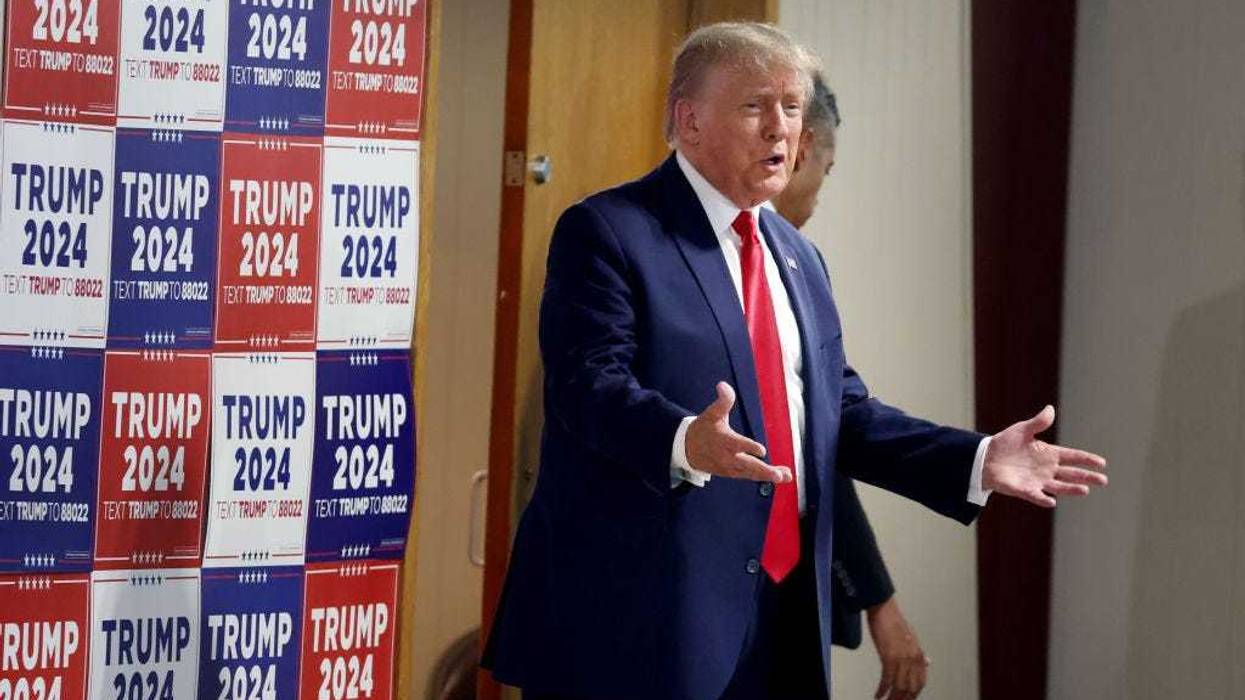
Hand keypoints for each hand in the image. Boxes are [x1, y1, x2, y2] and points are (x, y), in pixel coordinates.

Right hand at [684, 382, 791, 482]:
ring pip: (751, 473)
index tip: (761, 450)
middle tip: (779, 475)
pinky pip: (749, 476)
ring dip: (769, 475)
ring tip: (786, 476)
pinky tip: (778, 476)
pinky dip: (763, 477)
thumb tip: (723, 385)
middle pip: (748, 465)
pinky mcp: (731, 473)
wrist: (687, 449)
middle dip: (765, 470)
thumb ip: (722, 400)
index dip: (749, 447)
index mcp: (724, 440)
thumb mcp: (711, 413)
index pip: (737, 444)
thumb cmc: (703, 429)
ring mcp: (730, 467)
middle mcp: (728, 457)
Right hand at [868, 597, 927, 699]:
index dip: (914, 694)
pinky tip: (878, 695)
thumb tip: (928, 662)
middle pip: (910, 688)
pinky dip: (882, 690)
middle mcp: (913, 658)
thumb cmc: (894, 621)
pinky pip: (887, 679)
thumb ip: (919, 652)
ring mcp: (902, 658)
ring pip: (899, 686)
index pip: (920, 682)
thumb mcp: (911, 637)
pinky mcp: (889, 656)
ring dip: (893, 698)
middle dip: (903, 699)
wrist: (884, 609)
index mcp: (918, 654)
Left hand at [983, 405, 1107, 507]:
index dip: (1087, 459)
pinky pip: (1036, 496)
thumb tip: (1050, 409)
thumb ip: (1038, 423)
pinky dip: (1043, 498)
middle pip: (1072, 474)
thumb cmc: (1005, 443)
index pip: (1072, 457)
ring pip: (1059, 486)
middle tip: (1103, 480)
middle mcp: (1046, 469)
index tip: (1102, 463)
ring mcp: (1037, 480)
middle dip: (1087, 477)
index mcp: (1048, 453)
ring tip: (1085, 490)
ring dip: (1071, 489)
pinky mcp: (1024, 489)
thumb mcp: (1022, 430)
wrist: (985, 457)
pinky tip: (1051, 501)